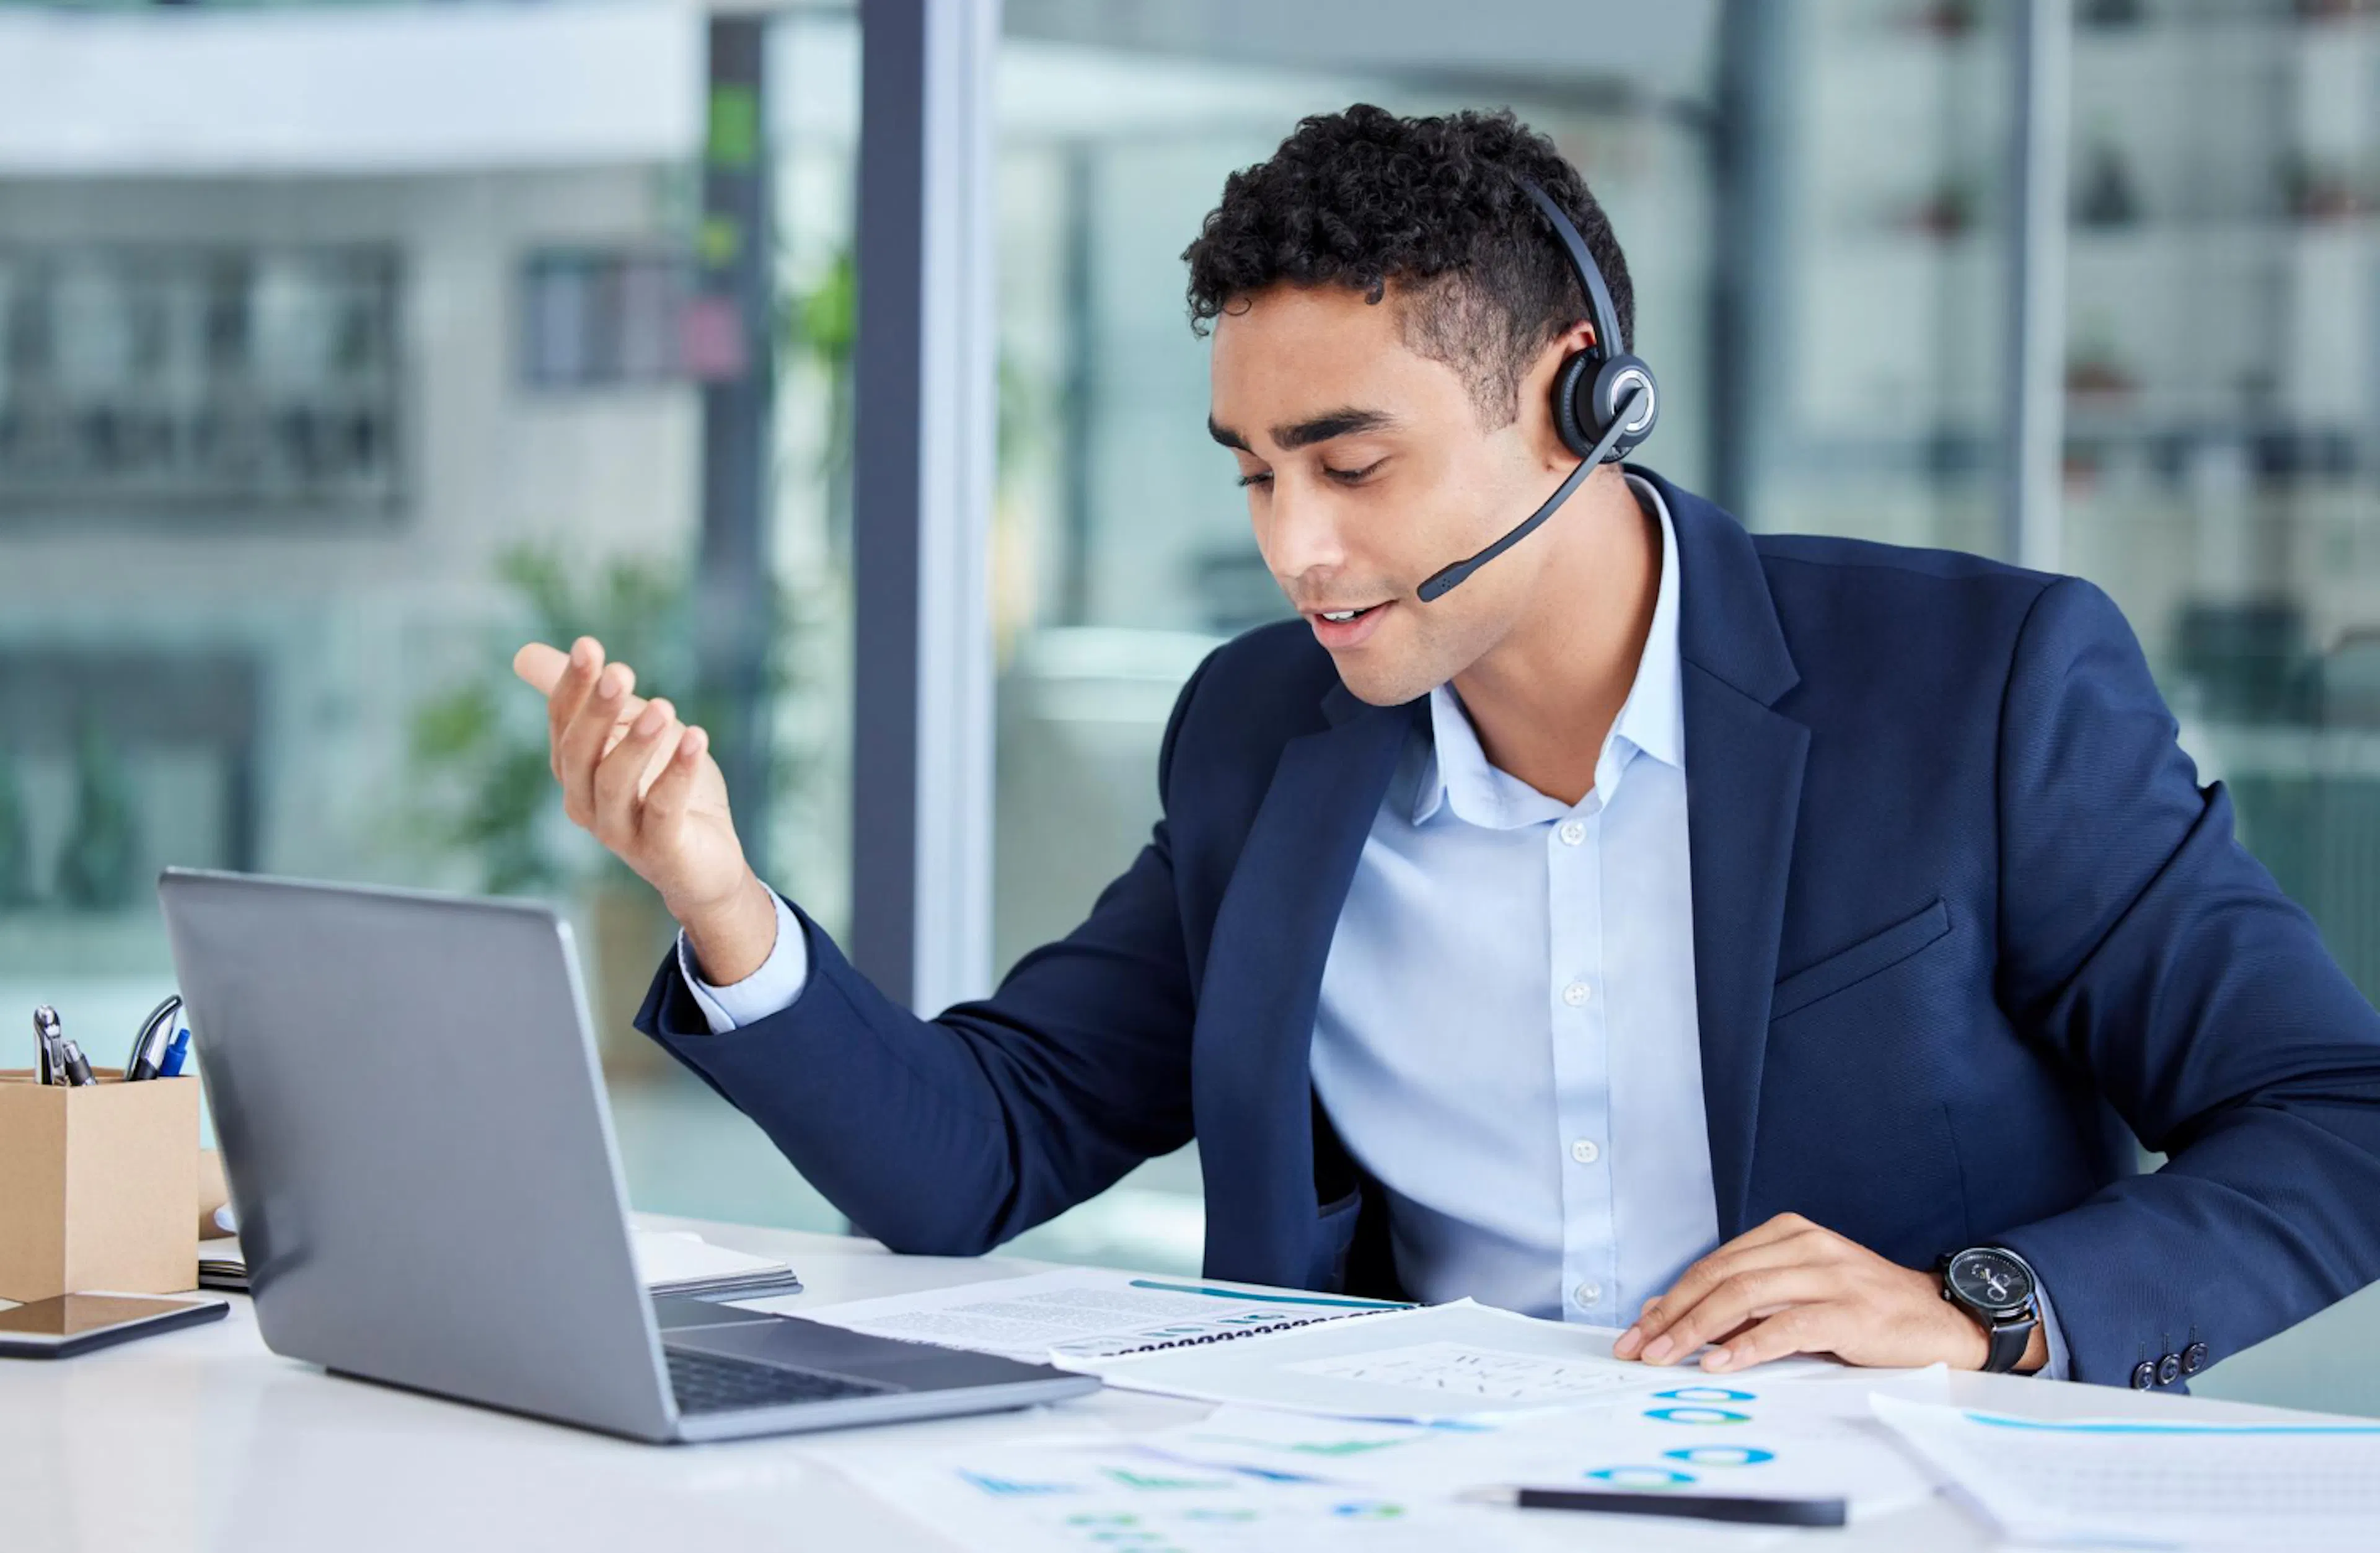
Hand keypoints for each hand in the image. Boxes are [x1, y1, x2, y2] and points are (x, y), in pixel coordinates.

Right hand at [513, 638, 776, 982]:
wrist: (706, 864)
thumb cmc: (664, 793)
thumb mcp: (629, 733)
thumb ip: (590, 698)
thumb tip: (522, 655)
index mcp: (575, 772)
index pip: (562, 724)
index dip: (572, 686)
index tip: (588, 646)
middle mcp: (586, 803)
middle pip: (580, 753)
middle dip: (596, 710)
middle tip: (619, 671)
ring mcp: (619, 832)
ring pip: (614, 783)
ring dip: (636, 743)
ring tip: (662, 706)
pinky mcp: (659, 851)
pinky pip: (662, 810)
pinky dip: (677, 774)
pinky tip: (697, 738)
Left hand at [1610, 1212, 2044, 1373]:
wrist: (1942, 1318)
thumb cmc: (1866, 1309)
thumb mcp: (1802, 1293)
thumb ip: (1749, 1301)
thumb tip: (1679, 1321)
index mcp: (1788, 1233)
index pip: (1713, 1264)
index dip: (1671, 1298)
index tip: (1638, 1329)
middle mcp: (1805, 1245)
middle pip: (1719, 1277)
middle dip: (1671, 1315)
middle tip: (1638, 1347)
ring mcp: (1828, 1274)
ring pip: (1743, 1296)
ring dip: (1695, 1330)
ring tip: (1664, 1357)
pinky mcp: (1849, 1310)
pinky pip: (1786, 1326)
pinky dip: (1746, 1346)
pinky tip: (1719, 1363)